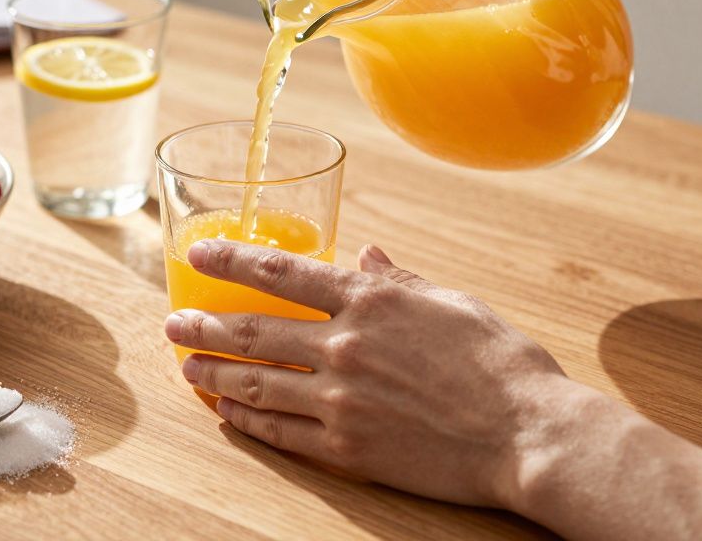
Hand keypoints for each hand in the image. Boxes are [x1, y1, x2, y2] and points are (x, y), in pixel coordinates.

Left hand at [163, 240, 575, 508]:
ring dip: (214, 372)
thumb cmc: (501, 364)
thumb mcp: (450, 302)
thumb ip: (396, 280)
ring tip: (187, 366)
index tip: (199, 255)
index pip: (281, 272)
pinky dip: (247, 420)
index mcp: (370, 300)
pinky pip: (281, 432)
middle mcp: (344, 346)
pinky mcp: (347, 447)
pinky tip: (227, 411)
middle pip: (254, 331)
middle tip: (174, 323)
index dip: (231, 260)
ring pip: (258, 383)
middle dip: (204, 325)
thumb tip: (363, 255)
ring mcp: (340, 399)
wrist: (527, 434)